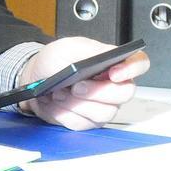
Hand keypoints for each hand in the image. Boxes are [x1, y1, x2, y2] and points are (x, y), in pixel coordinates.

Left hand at [16, 36, 147, 129]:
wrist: (32, 79)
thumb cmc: (54, 62)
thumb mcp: (68, 47)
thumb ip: (90, 49)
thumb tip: (108, 55)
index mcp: (112, 63)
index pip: (139, 64)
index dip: (132, 69)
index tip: (114, 73)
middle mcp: (113, 86)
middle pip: (124, 94)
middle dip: (97, 91)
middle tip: (76, 86)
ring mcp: (103, 106)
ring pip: (104, 113)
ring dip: (77, 104)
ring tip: (59, 94)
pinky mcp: (88, 121)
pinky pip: (83, 123)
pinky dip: (65, 114)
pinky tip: (56, 104)